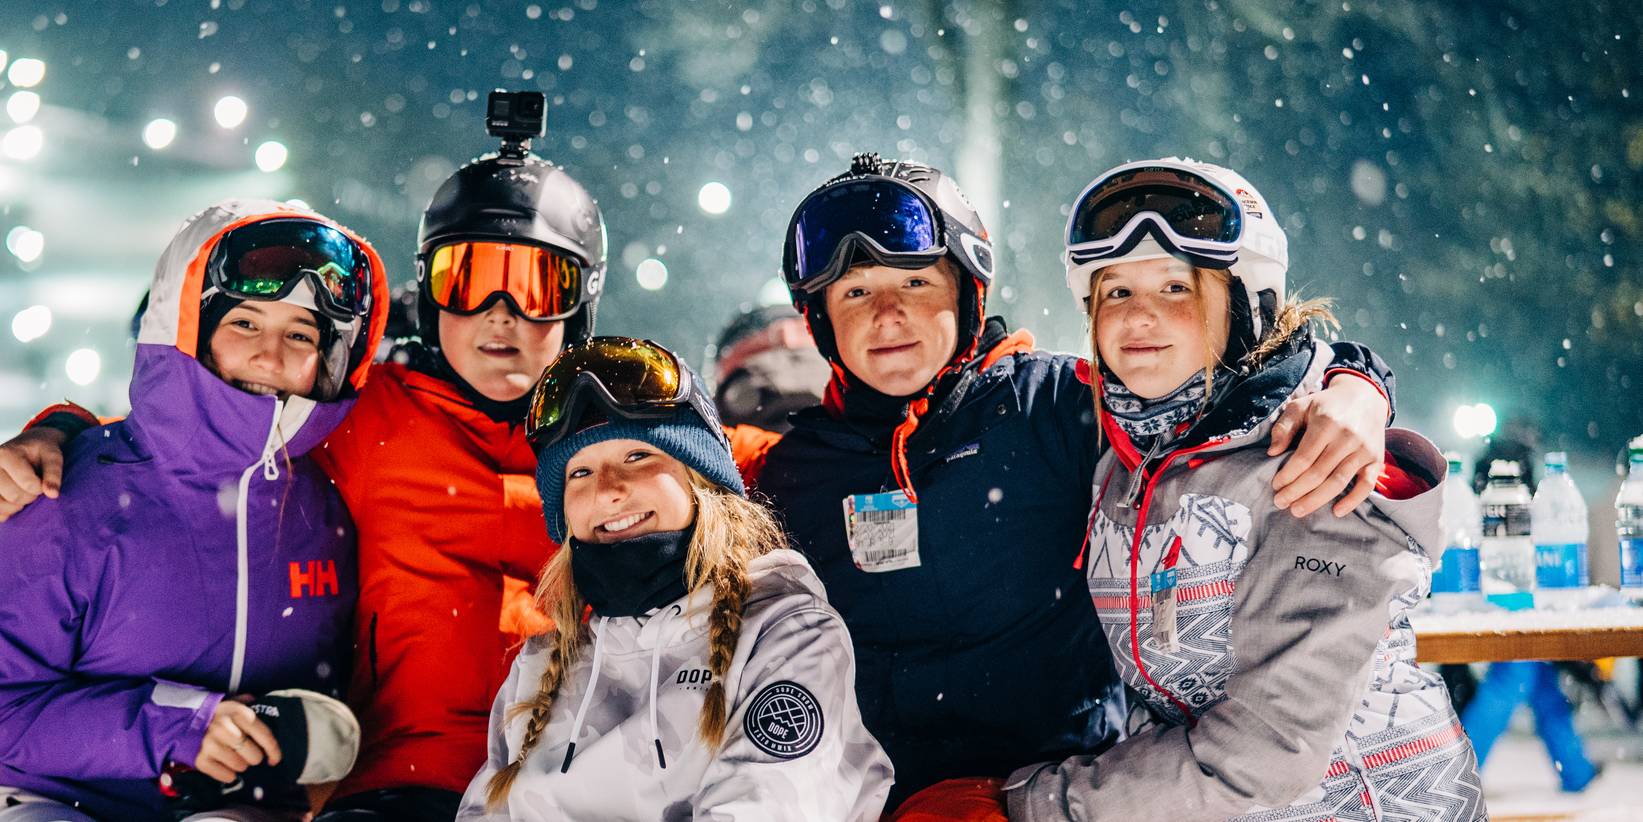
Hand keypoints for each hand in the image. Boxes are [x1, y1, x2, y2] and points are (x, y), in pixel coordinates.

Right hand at [0, 427, 68, 521]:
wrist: (26, 446)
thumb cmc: (40, 451)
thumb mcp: (51, 455)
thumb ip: (53, 473)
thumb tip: (53, 494)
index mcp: (6, 454)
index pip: (28, 484)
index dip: (40, 488)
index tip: (42, 483)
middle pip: (13, 496)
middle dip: (29, 497)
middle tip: (34, 489)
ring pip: (1, 505)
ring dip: (17, 506)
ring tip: (23, 494)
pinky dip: (6, 512)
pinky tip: (13, 503)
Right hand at [194, 697, 282, 783]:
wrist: (184, 720)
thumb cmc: (217, 714)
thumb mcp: (234, 703)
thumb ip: (252, 705)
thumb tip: (270, 711)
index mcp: (238, 713)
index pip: (265, 736)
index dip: (274, 751)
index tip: (275, 760)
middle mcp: (225, 729)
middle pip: (254, 756)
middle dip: (253, 757)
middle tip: (247, 752)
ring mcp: (211, 745)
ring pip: (240, 767)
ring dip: (240, 765)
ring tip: (234, 756)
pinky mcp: (200, 759)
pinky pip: (225, 776)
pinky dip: (228, 774)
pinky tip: (225, 765)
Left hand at [1268, 375, 1387, 517]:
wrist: (1364, 397)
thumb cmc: (1326, 405)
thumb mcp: (1301, 406)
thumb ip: (1284, 426)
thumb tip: (1272, 452)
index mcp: (1326, 423)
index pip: (1303, 458)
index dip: (1288, 475)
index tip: (1275, 486)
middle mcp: (1347, 437)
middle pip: (1318, 473)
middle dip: (1296, 492)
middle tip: (1280, 502)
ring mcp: (1363, 450)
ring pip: (1338, 482)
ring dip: (1316, 500)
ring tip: (1297, 510)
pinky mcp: (1376, 459)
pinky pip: (1366, 485)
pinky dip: (1353, 501)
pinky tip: (1336, 511)